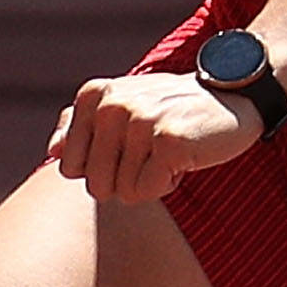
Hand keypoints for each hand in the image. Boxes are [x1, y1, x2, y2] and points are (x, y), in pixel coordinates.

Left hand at [50, 72, 258, 202]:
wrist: (233, 94)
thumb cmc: (174, 109)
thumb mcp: (123, 106)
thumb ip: (81, 125)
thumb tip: (53, 150)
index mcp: (93, 94)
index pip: (70, 167)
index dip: (104, 168)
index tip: (131, 144)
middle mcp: (111, 104)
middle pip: (94, 184)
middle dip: (126, 179)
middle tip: (154, 149)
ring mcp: (139, 121)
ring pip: (121, 192)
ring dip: (149, 180)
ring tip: (169, 150)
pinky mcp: (167, 140)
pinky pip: (146, 192)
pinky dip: (168, 184)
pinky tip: (184, 157)